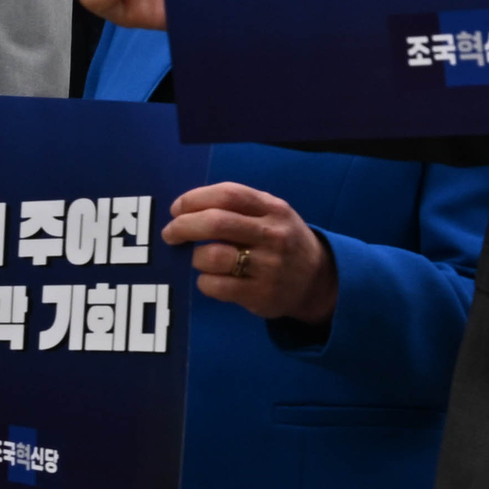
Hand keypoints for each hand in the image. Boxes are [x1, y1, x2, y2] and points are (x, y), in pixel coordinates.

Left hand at [166, 182, 339, 322]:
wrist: (317, 281)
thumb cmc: (283, 241)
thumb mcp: (273, 215)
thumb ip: (240, 208)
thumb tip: (187, 210)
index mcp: (273, 209)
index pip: (229, 194)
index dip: (195, 198)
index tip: (177, 208)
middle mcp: (273, 234)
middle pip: (216, 222)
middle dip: (184, 226)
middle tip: (170, 233)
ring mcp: (268, 266)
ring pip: (212, 256)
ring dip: (195, 257)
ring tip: (200, 259)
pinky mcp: (260, 294)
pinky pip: (216, 286)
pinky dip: (204, 282)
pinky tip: (210, 279)